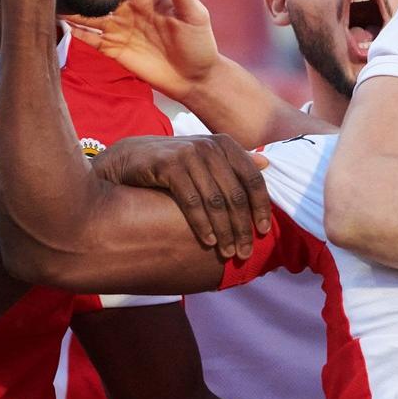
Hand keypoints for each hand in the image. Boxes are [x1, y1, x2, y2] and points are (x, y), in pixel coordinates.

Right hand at [67, 0, 219, 102]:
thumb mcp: (195, 15)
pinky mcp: (114, 49)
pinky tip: (59, 27)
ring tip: (51, 4)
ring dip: (72, 12)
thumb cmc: (199, 42)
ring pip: (90, 17)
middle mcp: (129, 8)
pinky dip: (75, 34)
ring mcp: (120, 29)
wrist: (195, 79)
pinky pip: (91, 40)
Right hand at [92, 134, 271, 258]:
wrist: (130, 158)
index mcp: (225, 145)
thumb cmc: (174, 163)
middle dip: (242, 227)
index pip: (252, 179)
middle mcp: (210, 147)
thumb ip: (234, 163)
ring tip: (228, 252)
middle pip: (235, 194)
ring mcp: (190, 154)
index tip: (264, 232)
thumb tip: (267, 163)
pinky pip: (191, 201)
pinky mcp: (169, 165)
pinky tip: (208, 242)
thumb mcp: (206, 159)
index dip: (261, 207)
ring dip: (224, 231)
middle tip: (245, 252)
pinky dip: (202, 224)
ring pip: (215, 201)